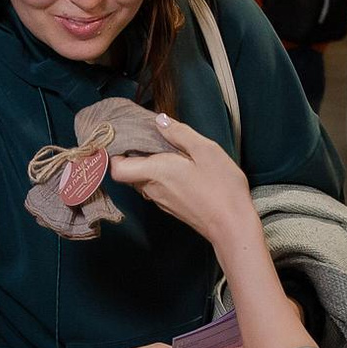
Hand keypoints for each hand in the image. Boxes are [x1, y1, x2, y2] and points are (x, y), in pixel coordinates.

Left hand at [109, 131, 257, 247]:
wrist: (232, 226)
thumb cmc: (221, 188)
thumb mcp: (205, 150)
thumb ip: (180, 133)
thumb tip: (160, 121)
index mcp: (155, 172)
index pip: (117, 168)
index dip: (114, 154)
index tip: (124, 139)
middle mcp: (152, 189)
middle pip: (128, 173)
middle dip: (133, 155)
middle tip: (146, 138)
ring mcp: (161, 201)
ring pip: (143, 181)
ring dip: (148, 166)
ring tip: (165, 151)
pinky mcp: (172, 208)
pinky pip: (156, 189)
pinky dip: (160, 177)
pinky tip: (178, 168)